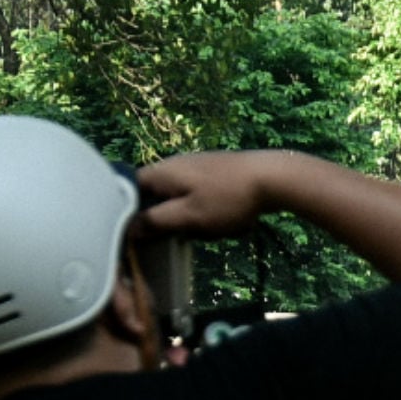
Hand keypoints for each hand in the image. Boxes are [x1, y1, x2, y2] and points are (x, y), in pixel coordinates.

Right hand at [134, 151, 288, 238]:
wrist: (274, 177)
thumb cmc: (228, 198)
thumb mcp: (189, 216)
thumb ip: (156, 222)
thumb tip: (129, 228)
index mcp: (160, 172)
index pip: (127, 191)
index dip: (127, 214)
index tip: (138, 235)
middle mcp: (172, 164)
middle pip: (153, 197)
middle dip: (167, 220)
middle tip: (185, 233)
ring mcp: (194, 167)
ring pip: (178, 200)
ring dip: (191, 219)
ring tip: (212, 227)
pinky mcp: (213, 173)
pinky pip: (199, 197)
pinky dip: (207, 212)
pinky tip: (225, 221)